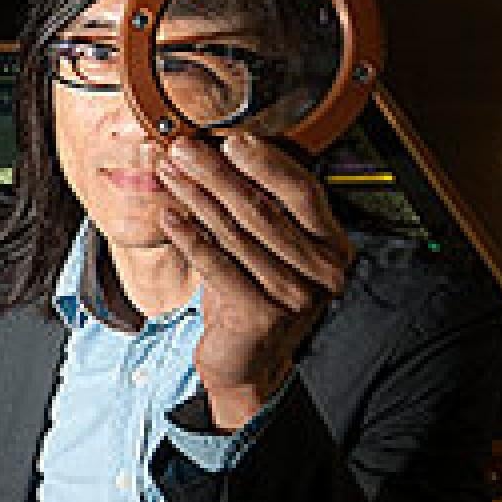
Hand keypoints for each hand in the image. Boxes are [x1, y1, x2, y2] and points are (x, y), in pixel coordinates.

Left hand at [155, 133, 354, 431]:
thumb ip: (258, 207)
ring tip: (171, 173)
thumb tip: (218, 153)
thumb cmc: (254, 297)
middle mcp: (323, 270)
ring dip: (197, 198)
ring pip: (237, 234)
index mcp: (332, 245)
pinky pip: (218, 266)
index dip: (265, 162)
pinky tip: (169, 215)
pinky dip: (189, 237)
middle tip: (185, 149)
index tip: (230, 139)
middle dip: (218, 174)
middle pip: (264, 208)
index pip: (302, 191)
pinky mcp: (263, 315)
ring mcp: (296, 295)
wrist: (248, 363)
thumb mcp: (264, 249)